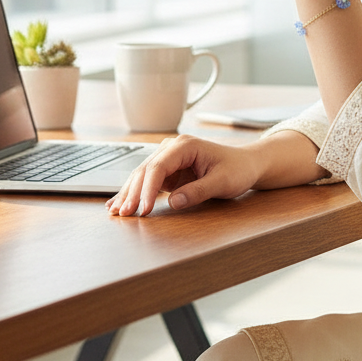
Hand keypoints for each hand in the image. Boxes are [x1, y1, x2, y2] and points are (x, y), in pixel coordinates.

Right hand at [106, 134, 258, 216]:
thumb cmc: (237, 169)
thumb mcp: (223, 182)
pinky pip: (147, 182)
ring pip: (142, 175)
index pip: (159, 166)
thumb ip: (198, 191)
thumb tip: (173, 202)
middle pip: (145, 170)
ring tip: (116, 211)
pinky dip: (134, 193)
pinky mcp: (168, 171)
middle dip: (133, 192)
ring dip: (129, 193)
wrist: (246, 164)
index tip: (145, 209)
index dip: (149, 188)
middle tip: (124, 214)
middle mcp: (173, 148)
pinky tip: (119, 203)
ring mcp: (168, 159)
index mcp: (186, 146)